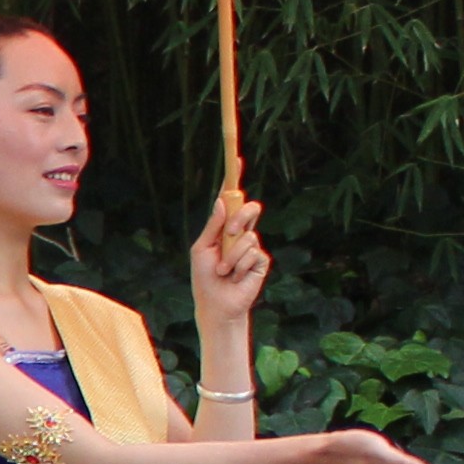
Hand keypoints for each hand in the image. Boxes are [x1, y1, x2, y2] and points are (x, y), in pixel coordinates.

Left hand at [188, 190, 270, 329]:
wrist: (216, 304)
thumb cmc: (204, 277)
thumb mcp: (202, 249)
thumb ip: (213, 226)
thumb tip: (221, 200)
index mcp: (225, 228)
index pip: (232, 201)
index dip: (235, 180)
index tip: (236, 160)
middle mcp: (241, 234)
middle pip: (250, 209)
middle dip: (241, 217)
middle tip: (230, 232)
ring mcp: (253, 247)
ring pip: (248, 236)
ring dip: (231, 256)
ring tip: (223, 271)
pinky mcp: (261, 261)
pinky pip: (253, 253)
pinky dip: (239, 266)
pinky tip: (235, 277)